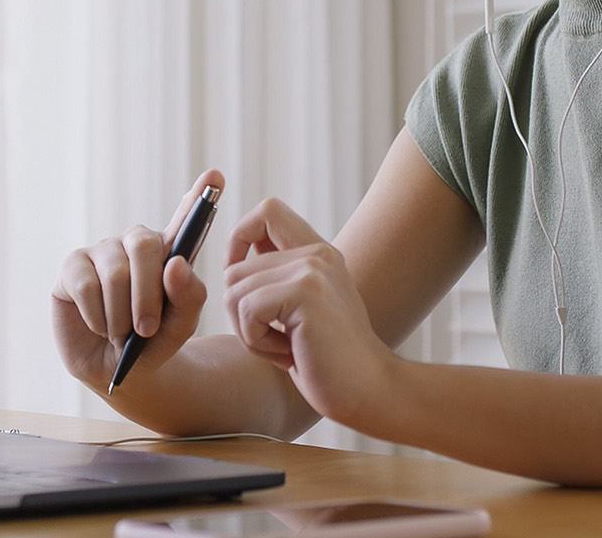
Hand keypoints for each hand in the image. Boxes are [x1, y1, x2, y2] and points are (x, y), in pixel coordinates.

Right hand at [51, 171, 222, 391]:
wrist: (116, 371)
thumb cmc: (153, 343)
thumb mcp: (180, 327)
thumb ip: (188, 298)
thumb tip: (175, 265)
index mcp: (170, 252)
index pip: (187, 216)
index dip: (200, 194)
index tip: (216, 175)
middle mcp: (135, 243)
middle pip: (145, 244)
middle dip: (148, 294)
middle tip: (147, 329)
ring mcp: (102, 251)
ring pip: (115, 271)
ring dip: (121, 314)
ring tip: (122, 334)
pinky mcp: (73, 266)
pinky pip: (86, 285)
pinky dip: (98, 316)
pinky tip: (100, 327)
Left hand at [222, 197, 397, 427]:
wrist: (369, 390)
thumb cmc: (330, 360)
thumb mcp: (303, 309)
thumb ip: (278, 279)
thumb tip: (232, 262)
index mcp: (317, 252)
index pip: (267, 210)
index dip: (240, 237)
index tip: (244, 279)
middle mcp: (316, 252)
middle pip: (235, 268)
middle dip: (240, 315)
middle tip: (275, 340)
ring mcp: (311, 270)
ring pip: (235, 291)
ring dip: (249, 332)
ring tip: (286, 348)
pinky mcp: (305, 292)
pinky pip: (247, 311)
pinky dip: (257, 342)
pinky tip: (290, 354)